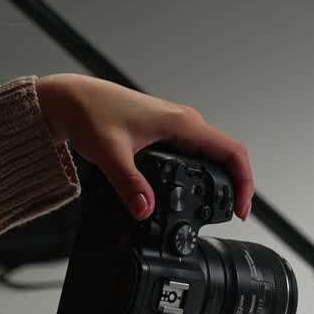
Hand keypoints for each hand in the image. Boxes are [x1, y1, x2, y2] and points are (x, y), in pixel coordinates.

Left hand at [35, 74, 254, 221]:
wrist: (69, 99)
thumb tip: (145, 210)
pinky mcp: (165, 134)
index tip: (240, 208)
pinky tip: (196, 189)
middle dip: (236, 186)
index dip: (244, 182)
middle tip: (232, 214)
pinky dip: (203, 174)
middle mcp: (185, 123)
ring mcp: (176, 128)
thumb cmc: (89, 111)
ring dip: (221, 179)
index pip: (232, 151)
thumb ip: (129, 183)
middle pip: (227, 155)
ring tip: (220, 206)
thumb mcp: (109, 152)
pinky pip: (196, 154)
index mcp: (182, 123)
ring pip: (212, 155)